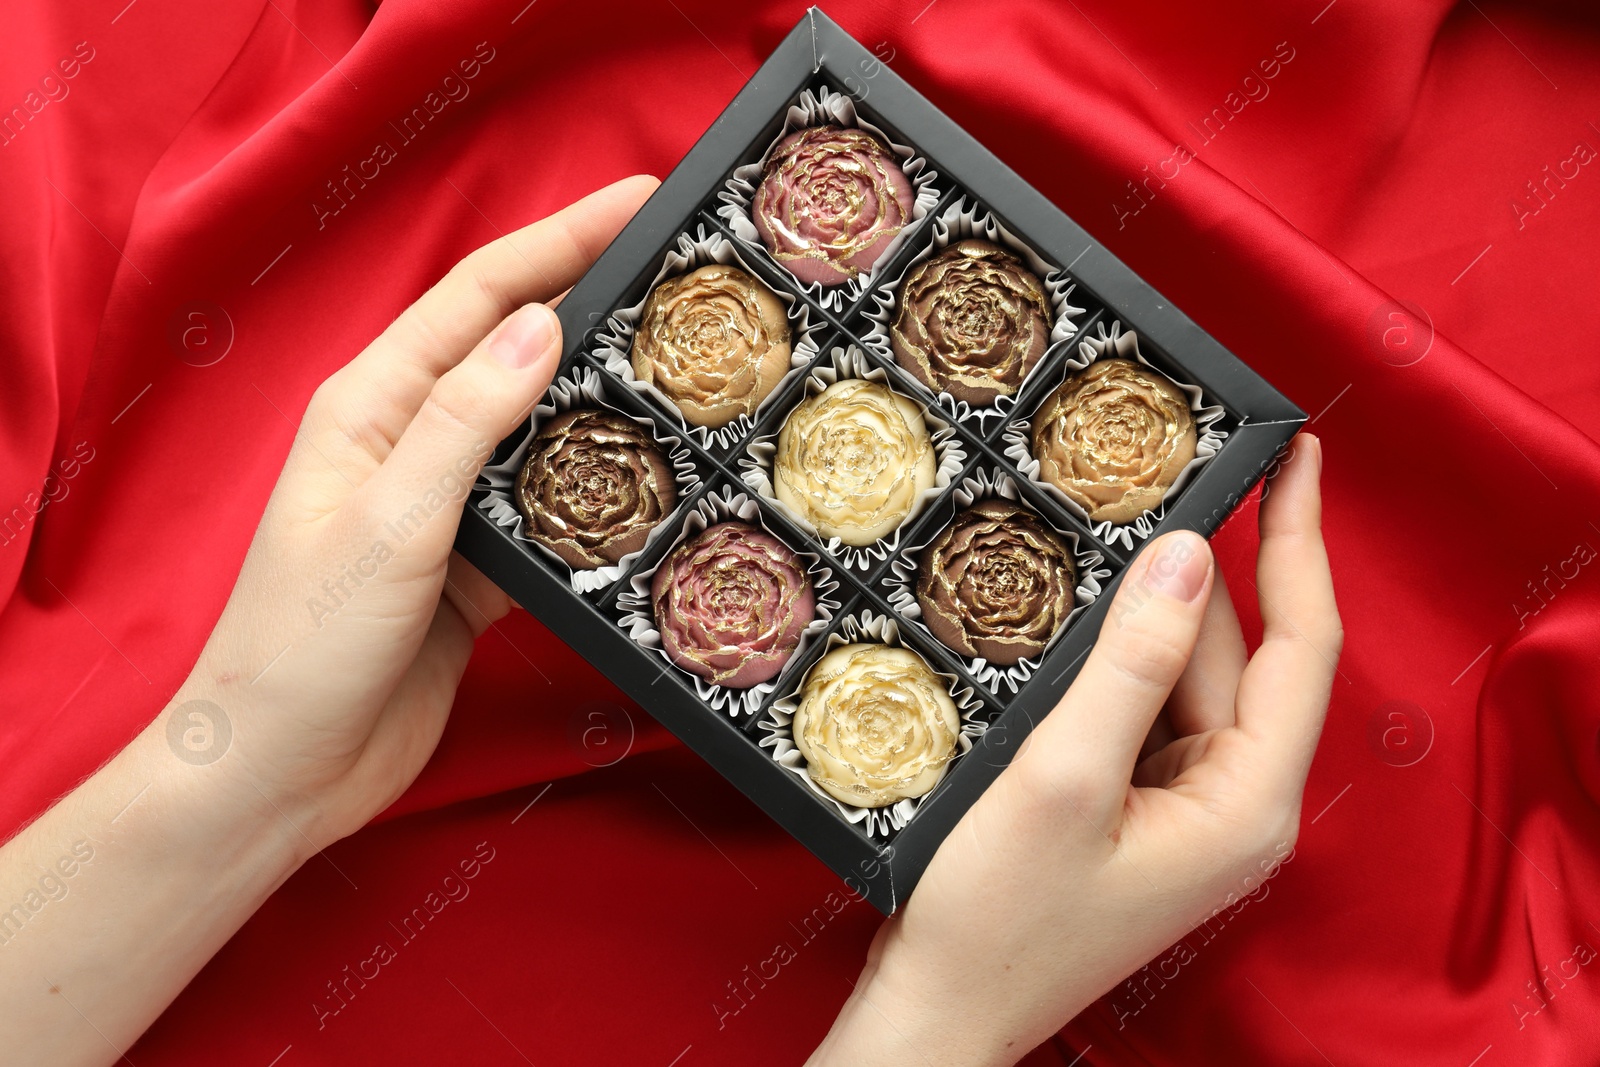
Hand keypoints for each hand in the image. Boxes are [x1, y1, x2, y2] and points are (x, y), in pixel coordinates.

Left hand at [0, 176, 656, 1066]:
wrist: (284, 773)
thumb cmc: (304, 645)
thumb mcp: (389, 524)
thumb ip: (464, 423)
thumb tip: (540, 327)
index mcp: (372, 404)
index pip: (479, 296)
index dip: (560, 240)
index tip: (638, 202)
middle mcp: (410, 440)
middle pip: (517, 349)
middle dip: (595, 303)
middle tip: (685, 279)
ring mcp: (445, 505)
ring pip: (543, 433)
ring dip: (605, 403)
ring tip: (685, 373)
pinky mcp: (474, 569)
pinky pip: (548, 513)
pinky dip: (597, 499)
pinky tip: (651, 490)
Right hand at [812, 434, 1339, 1065]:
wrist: (938, 1012)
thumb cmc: (997, 919)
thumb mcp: (1063, 777)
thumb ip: (1132, 663)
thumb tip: (1189, 553)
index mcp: (1245, 804)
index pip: (1302, 647)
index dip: (1301, 541)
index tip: (1298, 453)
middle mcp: (1231, 804)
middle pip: (1231, 656)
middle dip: (1192, 571)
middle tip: (1144, 479)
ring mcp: (1183, 811)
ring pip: (1180, 678)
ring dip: (1141, 616)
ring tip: (1091, 539)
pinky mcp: (1135, 812)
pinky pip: (1140, 711)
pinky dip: (1112, 663)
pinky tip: (1067, 624)